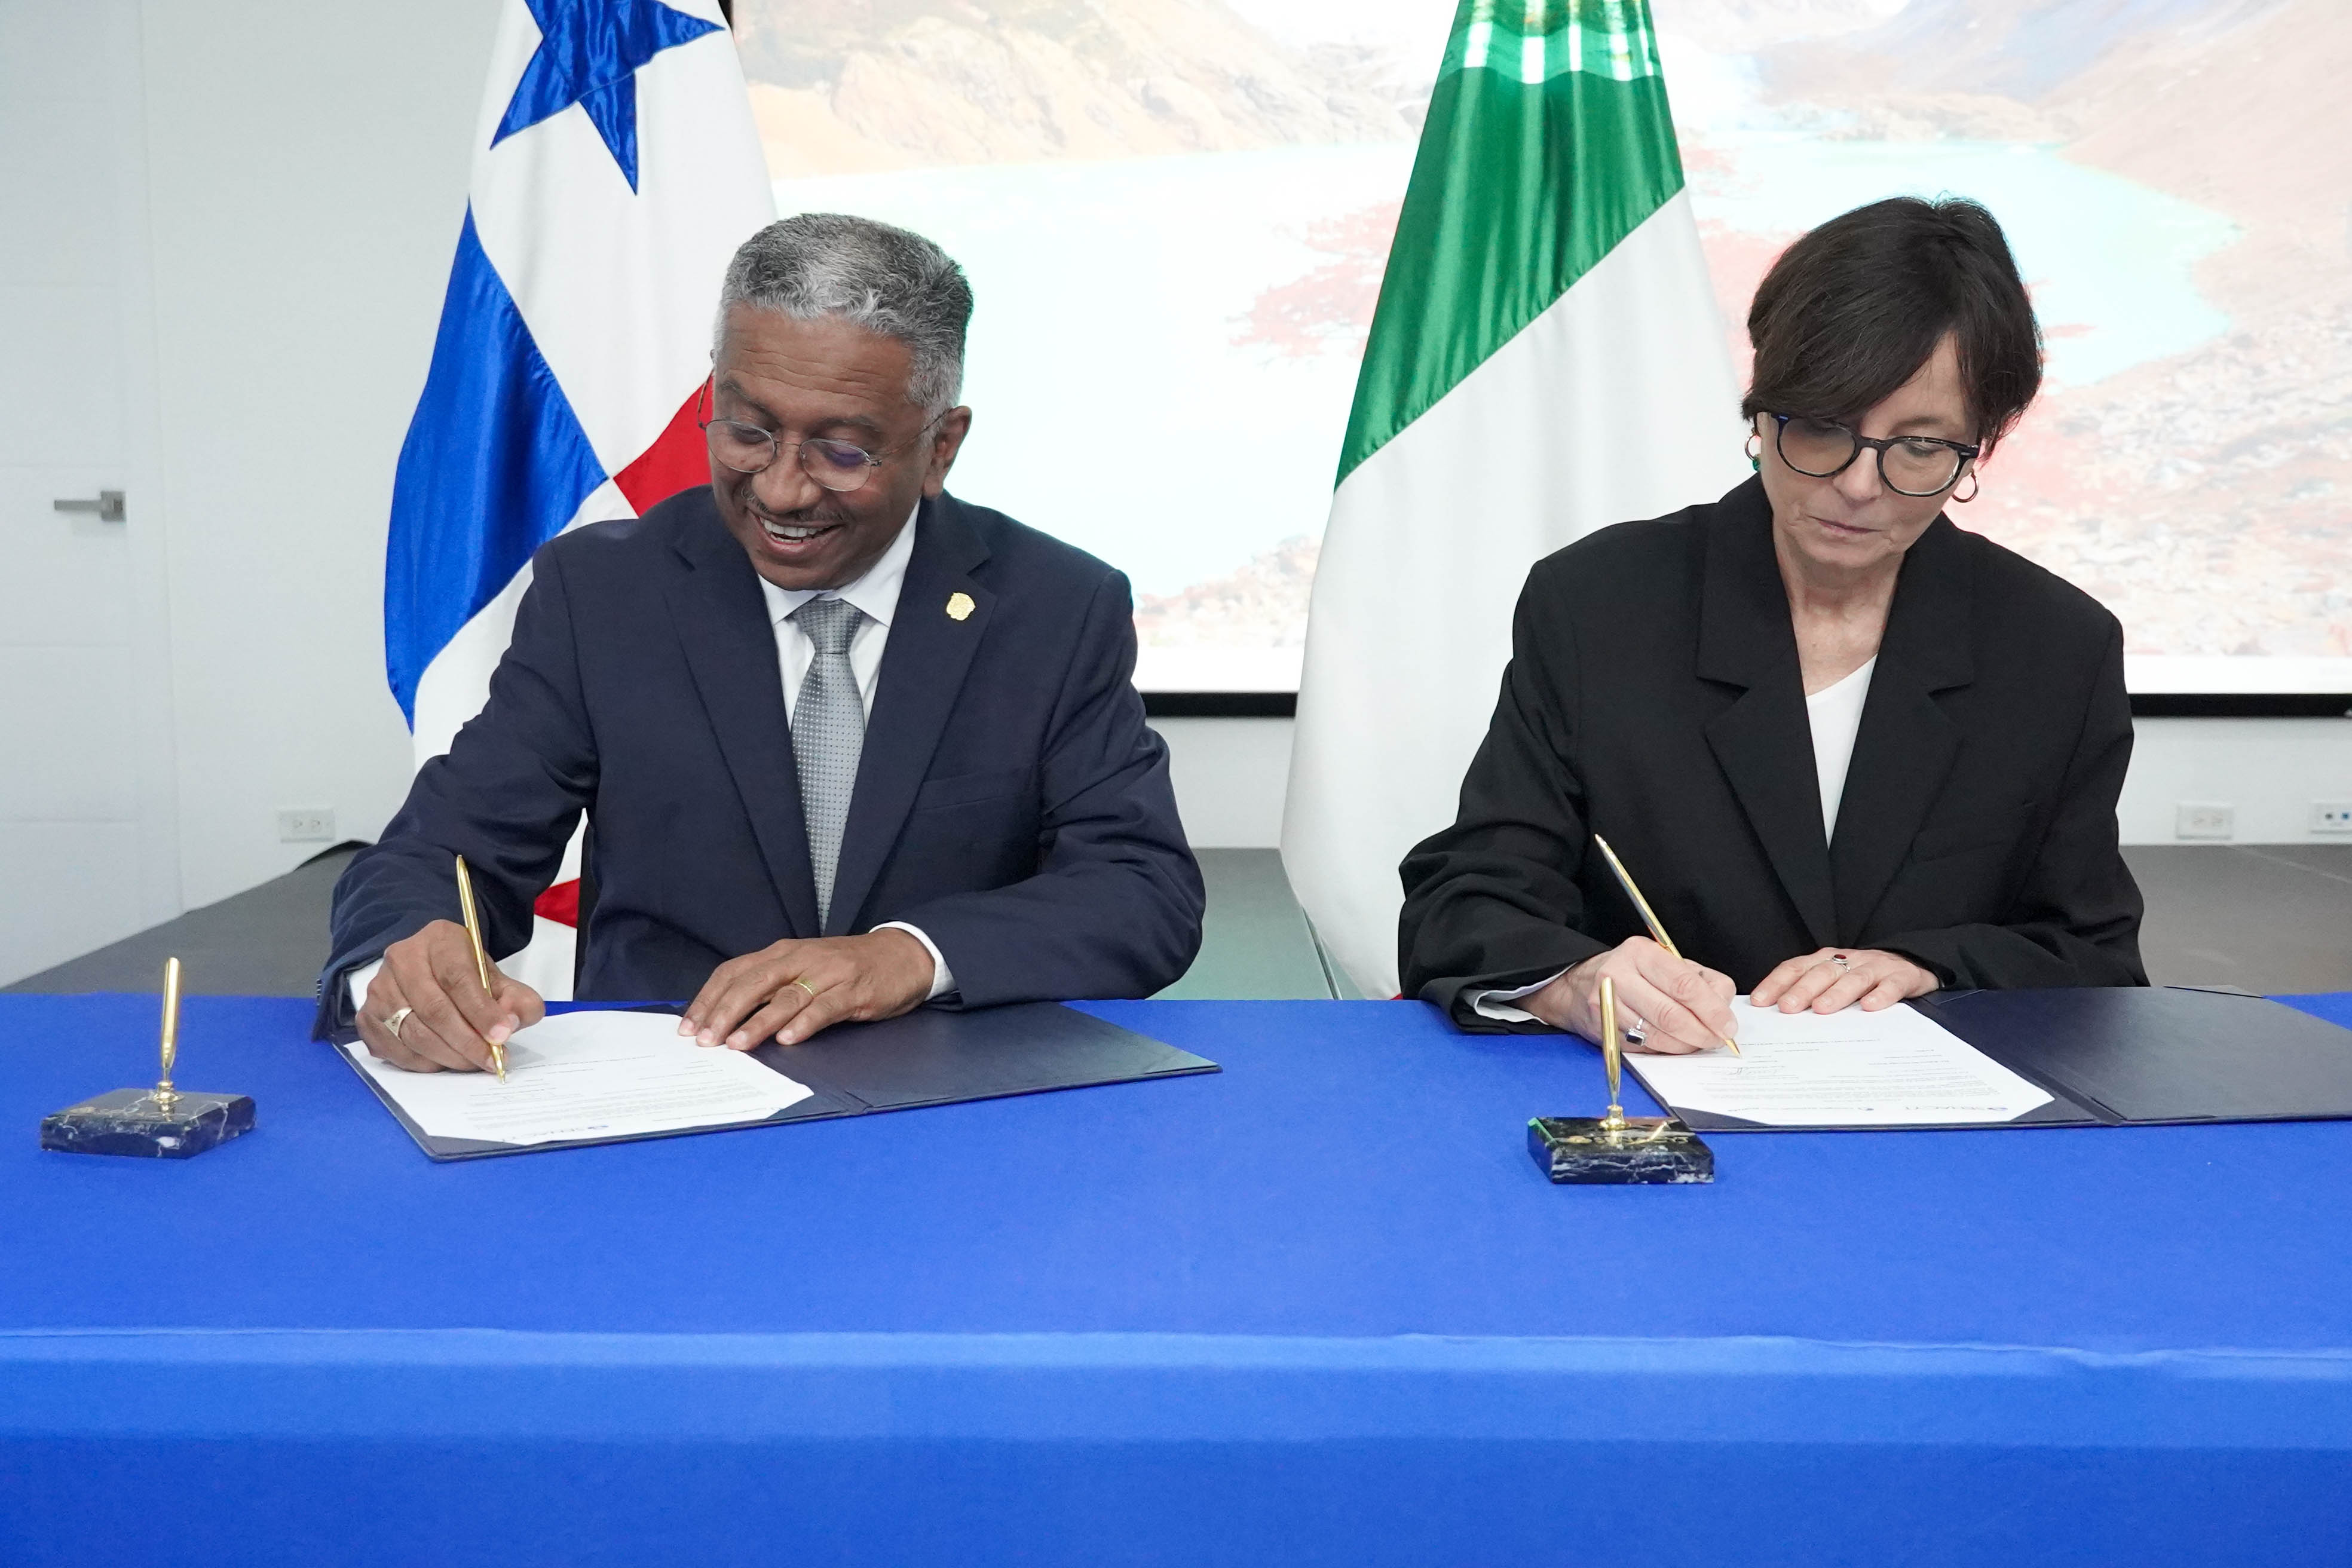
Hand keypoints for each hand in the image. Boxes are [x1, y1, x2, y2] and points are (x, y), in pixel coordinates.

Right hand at [357, 920, 545, 1072]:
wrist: (430, 972)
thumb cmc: (466, 977)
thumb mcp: (499, 979)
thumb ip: (516, 999)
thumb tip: (510, 1023)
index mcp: (439, 939)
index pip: (458, 977)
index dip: (480, 1011)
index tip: (501, 1036)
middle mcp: (402, 958)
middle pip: (433, 1009)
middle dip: (466, 1042)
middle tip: (490, 1059)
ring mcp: (379, 988)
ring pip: (412, 1033)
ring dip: (447, 1056)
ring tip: (471, 1062)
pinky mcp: (366, 1015)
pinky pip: (393, 1048)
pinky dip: (421, 1063)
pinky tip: (443, 1061)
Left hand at [679, 929, 935, 1049]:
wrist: (903, 954)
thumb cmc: (847, 967)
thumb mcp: (804, 968)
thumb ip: (771, 987)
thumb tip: (729, 1017)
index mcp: (783, 952)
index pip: (734, 971)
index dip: (709, 999)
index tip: (689, 1026)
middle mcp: (800, 958)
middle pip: (754, 983)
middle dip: (725, 1012)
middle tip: (705, 1039)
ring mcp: (828, 974)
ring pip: (786, 997)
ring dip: (759, 1022)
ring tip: (737, 1044)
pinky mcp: (854, 991)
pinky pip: (824, 1008)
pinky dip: (805, 1023)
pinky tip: (789, 1039)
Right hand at [1524, 936, 1737, 1054]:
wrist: (1580, 985)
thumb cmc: (1635, 973)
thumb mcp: (1669, 963)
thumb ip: (1702, 981)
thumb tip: (1724, 1013)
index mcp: (1641, 952)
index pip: (1683, 984)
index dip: (1711, 1009)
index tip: (1727, 1026)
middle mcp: (1619, 975)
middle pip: (1670, 1013)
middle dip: (1701, 1033)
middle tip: (1716, 1040)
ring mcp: (1606, 1004)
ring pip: (1657, 1035)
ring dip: (1685, 1045)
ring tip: (1698, 1043)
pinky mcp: (1602, 1029)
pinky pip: (1643, 1047)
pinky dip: (1665, 1050)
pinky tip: (1674, 1045)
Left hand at [1752, 947, 1936, 1012]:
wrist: (1913, 966)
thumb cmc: (1865, 980)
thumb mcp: (1835, 982)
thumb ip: (1812, 994)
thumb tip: (1777, 1017)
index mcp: (1826, 960)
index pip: (1795, 967)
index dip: (1776, 983)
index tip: (1759, 1002)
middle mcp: (1848, 960)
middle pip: (1822, 972)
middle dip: (1802, 989)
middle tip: (1787, 1007)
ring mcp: (1875, 966)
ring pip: (1853, 977)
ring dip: (1836, 993)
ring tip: (1822, 1009)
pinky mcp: (1902, 976)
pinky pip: (1891, 985)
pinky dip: (1881, 995)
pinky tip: (1870, 1007)